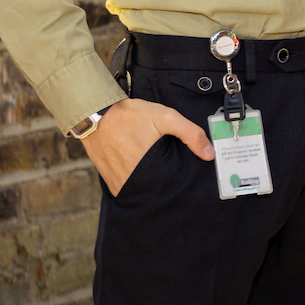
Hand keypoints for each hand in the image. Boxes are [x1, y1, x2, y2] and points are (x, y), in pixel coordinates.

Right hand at [83, 98, 213, 195]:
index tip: (186, 179)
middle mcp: (130, 180)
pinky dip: (137, 183)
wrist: (95, 113)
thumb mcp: (166, 118)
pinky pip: (127, 187)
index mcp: (146, 169)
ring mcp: (117, 182)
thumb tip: (209, 154)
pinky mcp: (109, 180)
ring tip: (159, 175)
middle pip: (155, 191)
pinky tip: (144, 173)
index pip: (170, 186)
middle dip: (166, 185)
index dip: (180, 182)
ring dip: (151, 186)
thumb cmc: (130, 115)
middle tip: (173, 176)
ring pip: (141, 191)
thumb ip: (190, 134)